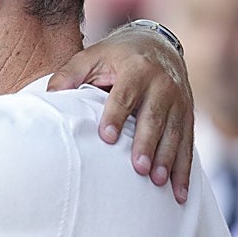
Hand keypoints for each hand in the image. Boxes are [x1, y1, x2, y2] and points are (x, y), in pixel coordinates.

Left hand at [48, 26, 193, 202]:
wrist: (157, 44)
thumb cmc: (115, 56)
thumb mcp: (91, 57)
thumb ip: (70, 74)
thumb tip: (49, 95)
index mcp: (136, 69)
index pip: (124, 95)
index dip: (116, 116)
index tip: (106, 138)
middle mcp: (163, 84)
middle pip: (153, 117)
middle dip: (147, 144)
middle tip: (138, 169)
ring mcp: (179, 100)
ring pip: (175, 133)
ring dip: (167, 159)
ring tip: (157, 182)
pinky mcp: (188, 114)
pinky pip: (188, 143)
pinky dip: (184, 169)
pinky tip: (179, 192)